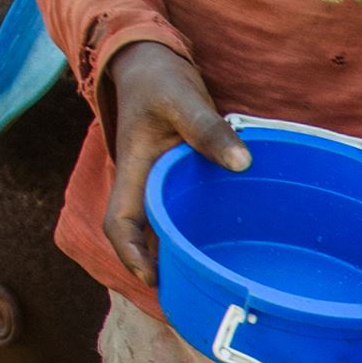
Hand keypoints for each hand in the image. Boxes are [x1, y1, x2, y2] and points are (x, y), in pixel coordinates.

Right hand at [102, 42, 248, 284]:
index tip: (152, 278)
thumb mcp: (183, 98)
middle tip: (194, 300)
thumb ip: (208, 129)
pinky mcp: (177, 184)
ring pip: (163, 231)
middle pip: (142, 239)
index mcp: (133, 171)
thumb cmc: (160, 79)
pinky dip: (197, 235)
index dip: (131, 254)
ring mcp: (158, 187)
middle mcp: (142, 186)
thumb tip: (243, 164)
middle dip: (161, 270)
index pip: (119, 223)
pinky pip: (182, 216)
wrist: (151, 62)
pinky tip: (226, 251)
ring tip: (213, 287)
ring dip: (180, 256)